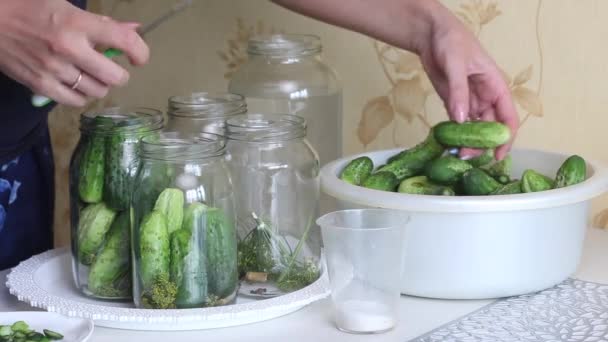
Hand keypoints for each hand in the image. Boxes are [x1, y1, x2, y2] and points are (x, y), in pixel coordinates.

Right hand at [0, 0, 148, 106]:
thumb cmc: (29, 8)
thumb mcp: (66, 6)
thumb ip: (102, 22)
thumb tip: (134, 30)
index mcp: (77, 23)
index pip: (124, 41)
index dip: (140, 52)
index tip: (139, 59)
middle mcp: (68, 48)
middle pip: (115, 77)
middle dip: (119, 74)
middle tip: (111, 69)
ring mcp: (54, 69)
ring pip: (98, 91)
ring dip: (100, 85)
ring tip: (90, 75)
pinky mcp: (39, 85)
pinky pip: (76, 101)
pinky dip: (81, 96)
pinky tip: (76, 85)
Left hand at [416, 8, 517, 159]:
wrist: (431, 34)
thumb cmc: (451, 41)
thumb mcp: (455, 64)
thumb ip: (458, 92)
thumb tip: (460, 120)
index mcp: (495, 86)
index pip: (508, 117)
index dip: (506, 138)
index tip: (497, 156)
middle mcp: (485, 97)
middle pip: (489, 128)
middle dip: (482, 145)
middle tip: (465, 156)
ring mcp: (469, 101)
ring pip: (474, 128)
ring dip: (468, 142)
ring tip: (455, 154)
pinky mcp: (453, 102)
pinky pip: (457, 122)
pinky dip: (454, 134)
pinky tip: (447, 144)